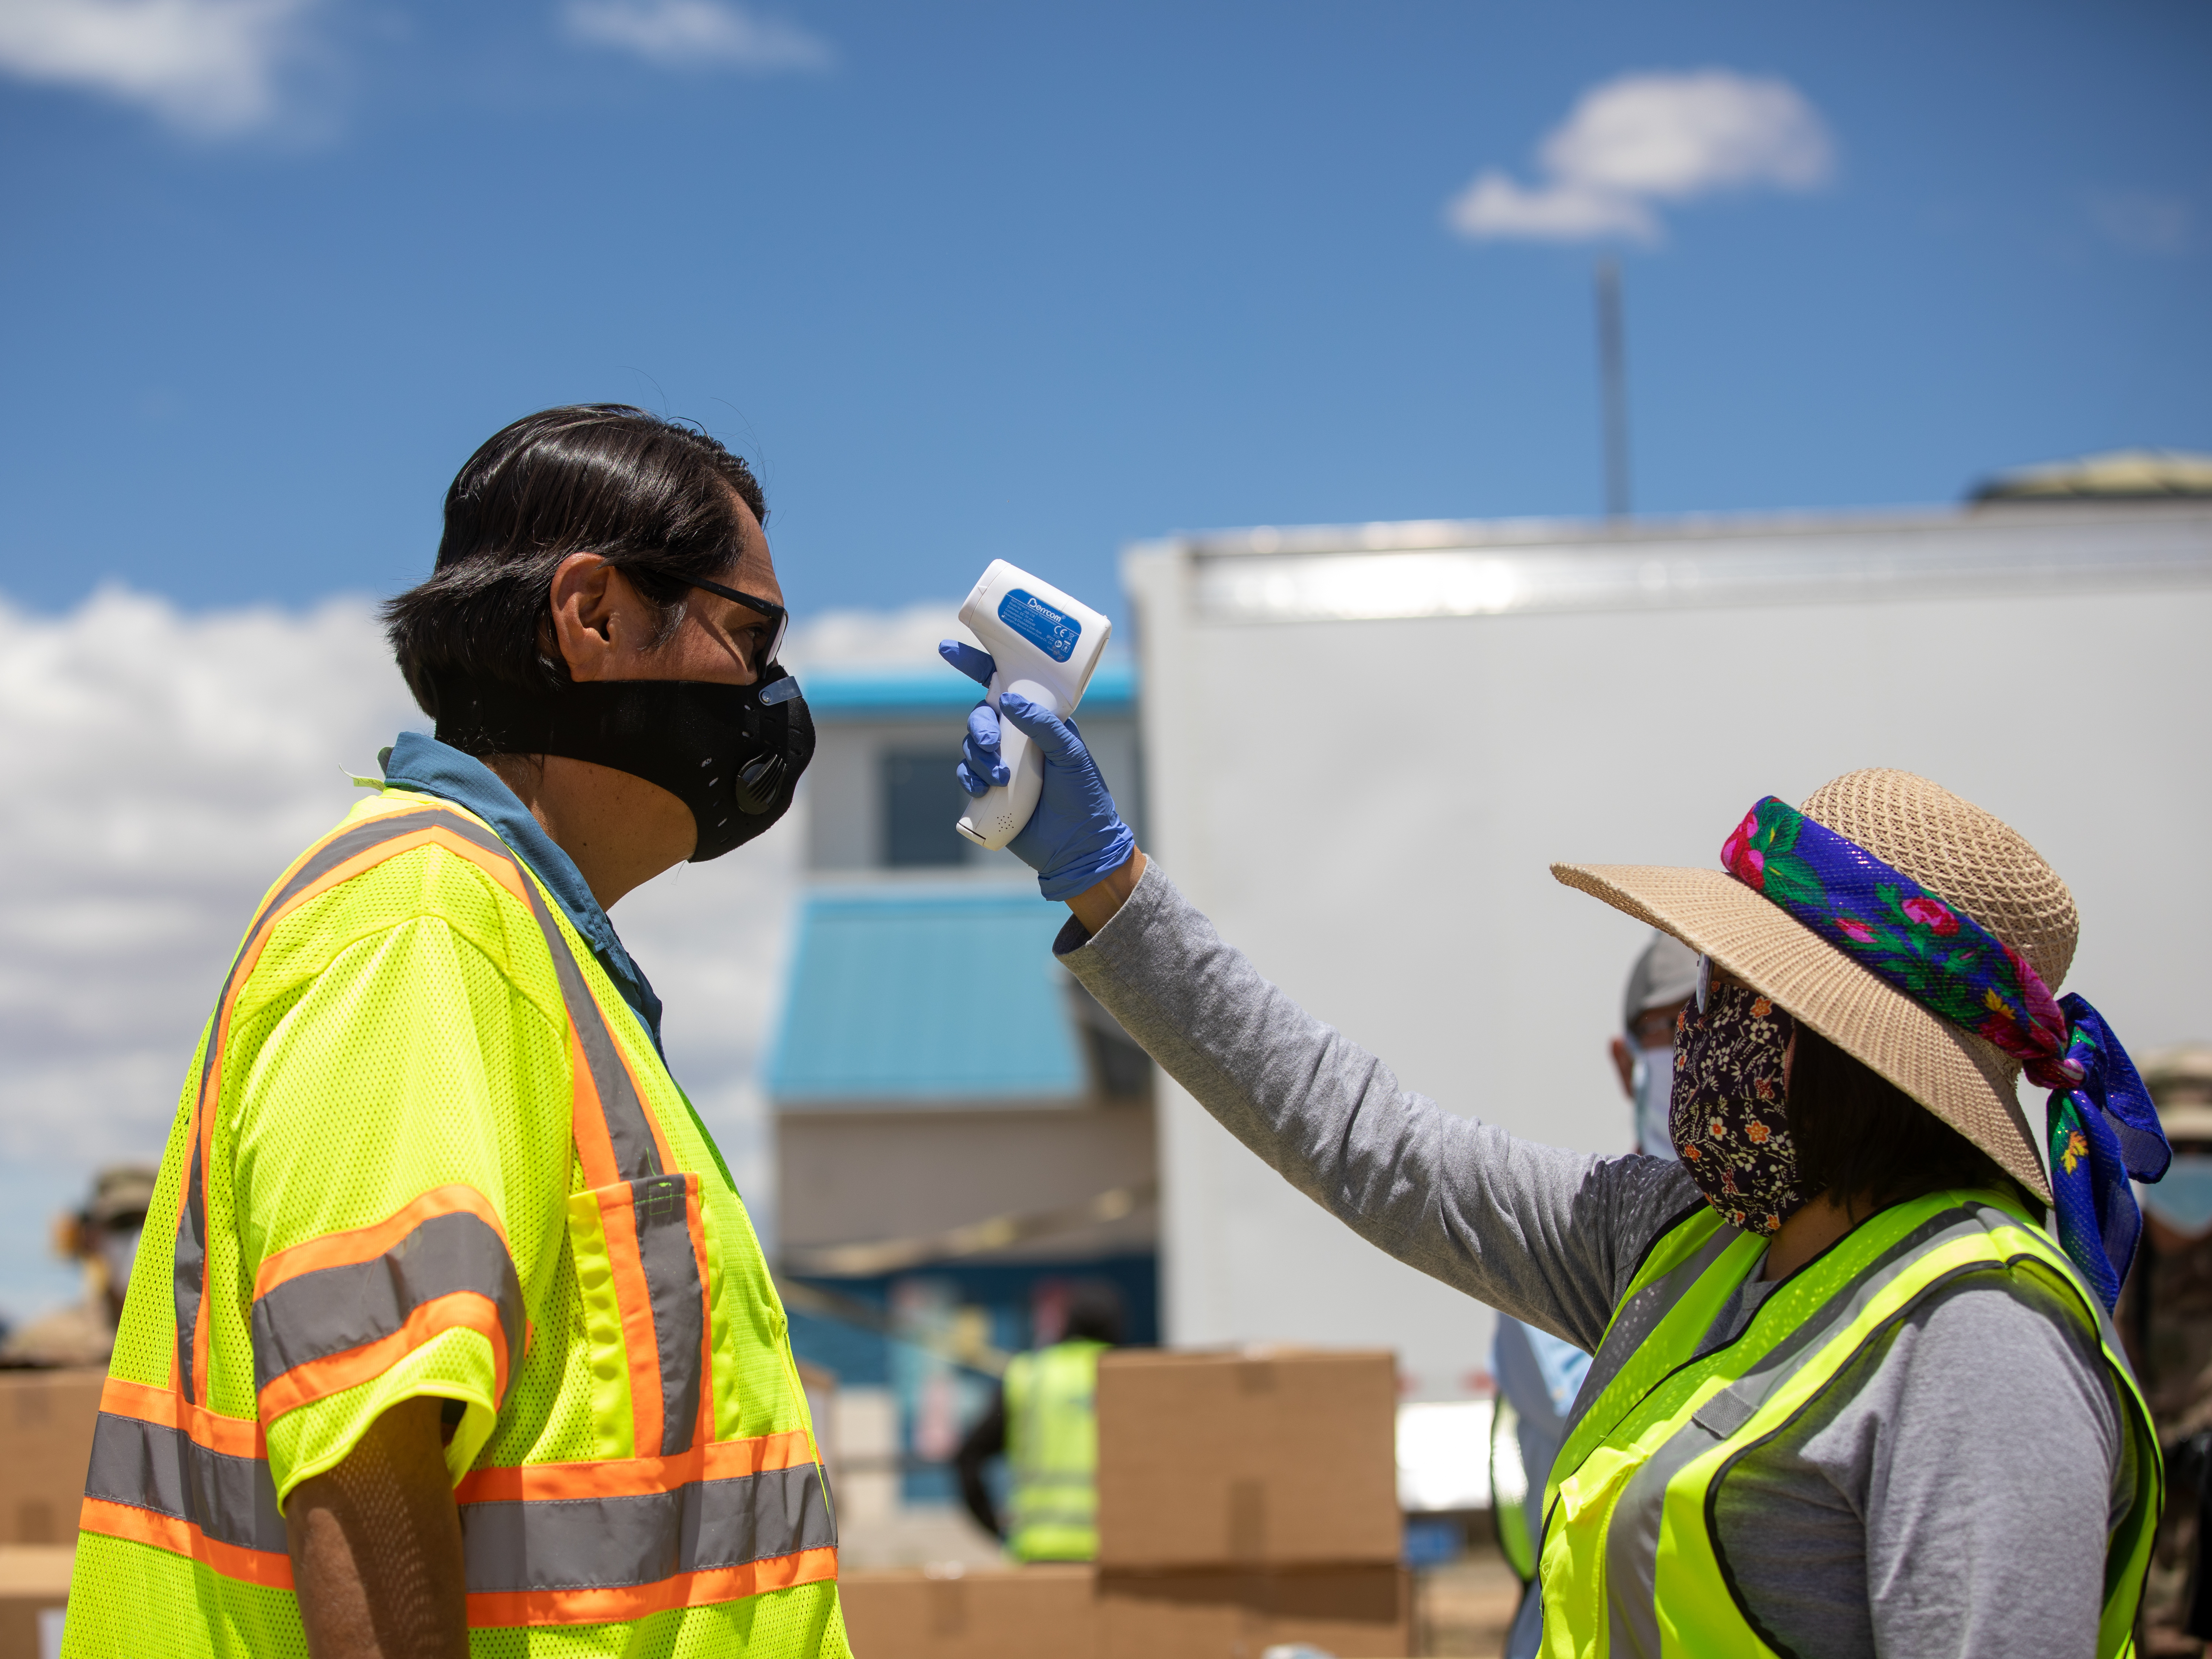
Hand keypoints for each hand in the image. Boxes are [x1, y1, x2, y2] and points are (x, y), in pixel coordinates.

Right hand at [940, 641, 1136, 902]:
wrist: (1079, 846)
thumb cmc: (1084, 796)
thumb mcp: (1071, 754)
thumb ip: (1044, 725)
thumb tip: (1007, 699)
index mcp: (1038, 719)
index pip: (1003, 683)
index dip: (975, 664)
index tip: (948, 648)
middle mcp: (1017, 737)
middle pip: (980, 715)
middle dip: (978, 727)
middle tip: (991, 745)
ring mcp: (1002, 762)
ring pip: (971, 745)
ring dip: (978, 758)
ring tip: (1000, 778)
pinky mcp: (990, 790)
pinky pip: (966, 774)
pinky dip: (968, 779)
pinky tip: (981, 789)